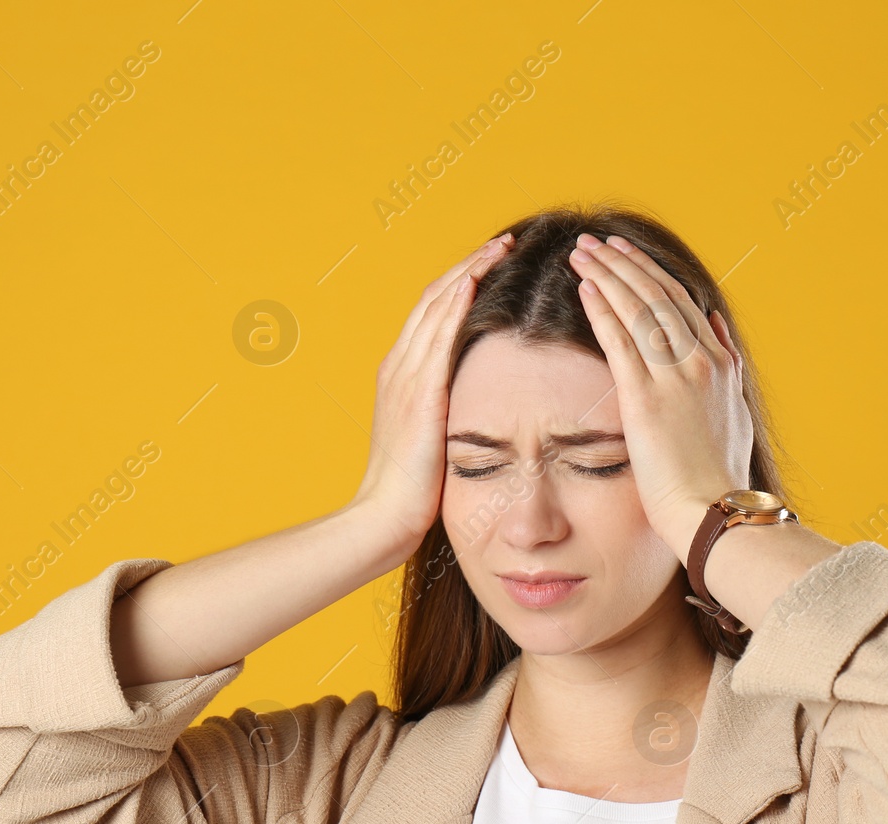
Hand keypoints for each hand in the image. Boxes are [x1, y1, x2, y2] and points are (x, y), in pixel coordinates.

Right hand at [349, 231, 515, 559]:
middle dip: (469, 265)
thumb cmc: (412, 489)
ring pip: (436, 307)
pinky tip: (475, 281)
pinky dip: (455, 305)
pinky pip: (437, 339)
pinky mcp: (418, 396)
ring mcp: (404, 378)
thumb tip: (475, 400)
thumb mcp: (431, 437)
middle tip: (503, 241)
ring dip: (468, 272)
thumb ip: (446, 410)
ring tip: (499, 248)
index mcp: (401, 374)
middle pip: (434, 297)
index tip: (492, 261)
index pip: (433, 312)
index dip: (461, 281)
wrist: (384, 517)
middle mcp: (398, 367)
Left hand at [566, 231, 753, 559]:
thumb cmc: (718, 474)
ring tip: (580, 253)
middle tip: (593, 242)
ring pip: (637, 309)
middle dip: (622, 263)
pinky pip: (621, 340)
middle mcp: (700, 361)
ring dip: (607, 274)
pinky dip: (602, 308)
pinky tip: (584, 287)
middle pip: (657, 295)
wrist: (714, 510)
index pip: (681, 302)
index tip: (625, 254)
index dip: (649, 273)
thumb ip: (726, 366)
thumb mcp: (734, 412)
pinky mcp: (646, 398)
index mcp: (720, 364)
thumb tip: (714, 327)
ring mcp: (674, 377)